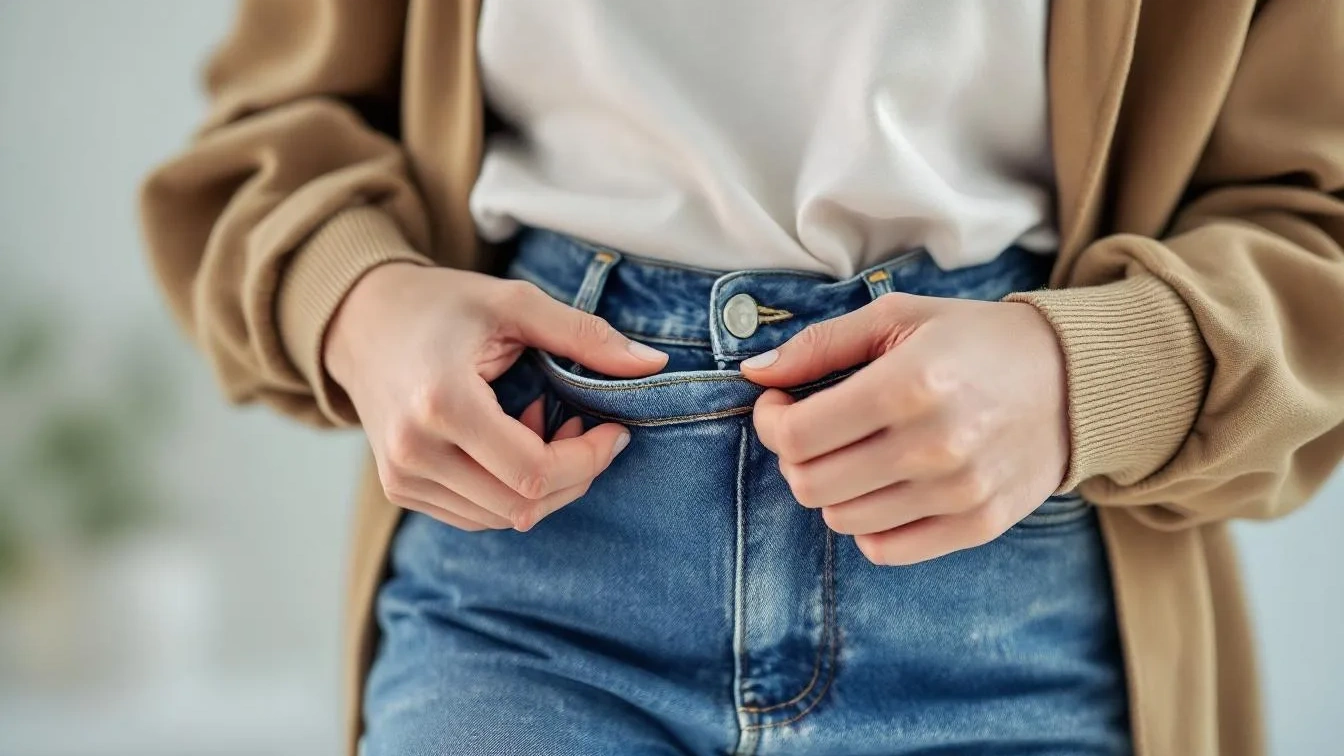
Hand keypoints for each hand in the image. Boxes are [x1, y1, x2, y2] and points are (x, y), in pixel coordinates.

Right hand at [325, 263, 667, 531]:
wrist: (362, 319)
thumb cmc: (441, 305)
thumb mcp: (515, 303)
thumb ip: (586, 335)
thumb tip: (655, 366)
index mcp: (442, 403)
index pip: (535, 471)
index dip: (589, 460)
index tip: (615, 429)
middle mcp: (414, 451)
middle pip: (523, 505)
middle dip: (575, 475)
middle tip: (586, 426)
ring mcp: (402, 477)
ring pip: (503, 518)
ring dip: (544, 485)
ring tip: (544, 426)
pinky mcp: (400, 489)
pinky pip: (476, 516)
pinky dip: (511, 492)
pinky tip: (515, 442)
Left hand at [742, 293, 1068, 564]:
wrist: (1073, 379)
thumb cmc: (974, 341)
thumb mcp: (898, 319)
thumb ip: (819, 345)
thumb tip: (754, 372)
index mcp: (909, 384)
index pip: (798, 435)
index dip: (772, 422)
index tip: (780, 404)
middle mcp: (934, 445)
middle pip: (811, 484)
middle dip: (795, 457)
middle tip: (812, 431)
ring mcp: (958, 492)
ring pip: (842, 520)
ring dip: (832, 488)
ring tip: (855, 453)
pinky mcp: (978, 524)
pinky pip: (886, 550)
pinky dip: (869, 524)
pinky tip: (882, 485)